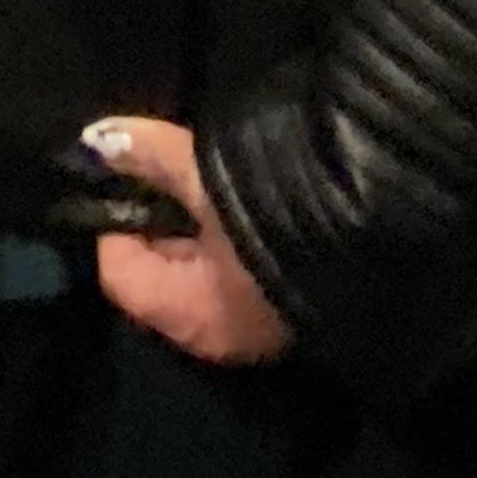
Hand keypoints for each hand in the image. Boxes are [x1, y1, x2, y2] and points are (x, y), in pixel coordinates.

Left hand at [81, 118, 292, 365]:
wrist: (380, 218)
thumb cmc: (273, 205)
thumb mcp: (201, 173)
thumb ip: (147, 156)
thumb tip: (96, 140)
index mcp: (187, 315)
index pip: (117, 272)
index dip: (115, 218)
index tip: (130, 174)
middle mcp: (217, 337)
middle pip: (157, 278)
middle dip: (159, 223)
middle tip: (171, 171)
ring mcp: (258, 330)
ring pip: (199, 277)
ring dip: (196, 232)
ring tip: (209, 182)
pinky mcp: (291, 310)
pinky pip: (236, 278)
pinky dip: (228, 245)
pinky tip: (244, 204)